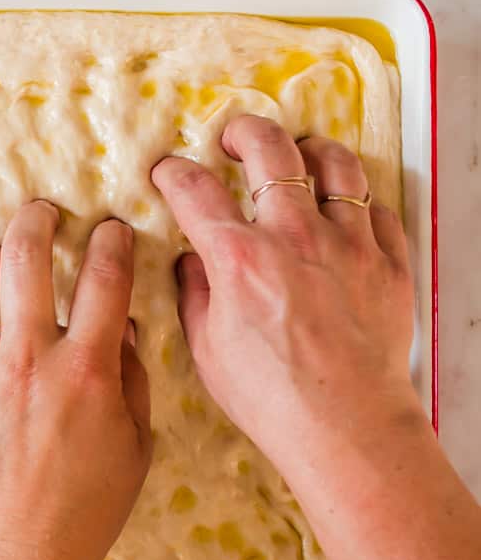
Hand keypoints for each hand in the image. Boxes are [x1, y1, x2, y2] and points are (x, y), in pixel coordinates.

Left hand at [0, 203, 151, 559]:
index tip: (111, 229)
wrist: (20, 556)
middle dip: (37, 221)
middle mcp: (27, 361)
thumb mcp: (136, 445)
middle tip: (42, 213)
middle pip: (25, 259)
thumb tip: (122, 328)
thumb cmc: (87, 508)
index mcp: (85, 370)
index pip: (104, 279)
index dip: (111, 242)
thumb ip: (133, 378)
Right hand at [152, 115, 418, 480]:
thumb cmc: (272, 400)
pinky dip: (356, 203)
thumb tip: (191, 261)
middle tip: (234, 139)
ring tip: (300, 156)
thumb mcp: (209, 350)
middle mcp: (295, 237)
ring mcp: (349, 244)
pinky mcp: (389, 262)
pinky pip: (376, 208)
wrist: (347, 428)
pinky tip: (343, 214)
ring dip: (310, 150)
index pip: (196, 191)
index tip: (170, 172)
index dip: (174, 173)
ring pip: (335, 163)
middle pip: (270, 149)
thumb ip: (196, 294)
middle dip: (243, 131)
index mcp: (241, 260)